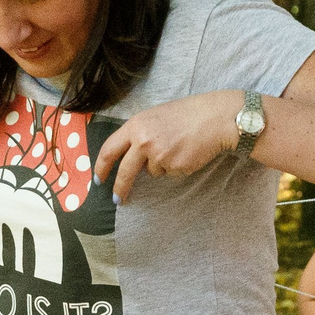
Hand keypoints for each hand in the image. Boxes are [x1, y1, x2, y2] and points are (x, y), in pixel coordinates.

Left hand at [91, 89, 248, 202]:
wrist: (215, 118)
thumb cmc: (187, 114)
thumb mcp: (155, 117)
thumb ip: (139, 134)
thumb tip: (129, 157)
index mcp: (136, 125)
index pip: (110, 149)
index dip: (101, 166)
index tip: (99, 178)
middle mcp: (144, 141)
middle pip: (125, 171)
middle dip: (120, 188)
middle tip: (117, 199)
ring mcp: (159, 155)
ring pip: (153, 172)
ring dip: (162, 165)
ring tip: (178, 146)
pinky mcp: (174, 167)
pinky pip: (170, 173)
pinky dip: (177, 166)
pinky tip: (187, 152)